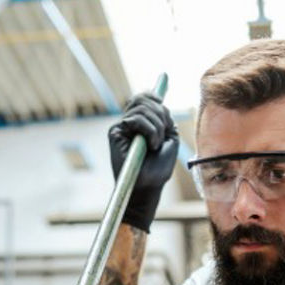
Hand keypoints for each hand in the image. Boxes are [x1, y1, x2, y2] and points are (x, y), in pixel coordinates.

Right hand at [108, 92, 179, 231]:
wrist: (147, 187)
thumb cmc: (158, 168)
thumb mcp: (169, 139)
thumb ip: (165, 119)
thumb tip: (158, 99)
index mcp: (142, 123)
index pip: (145, 98)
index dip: (155, 97)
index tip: (163, 104)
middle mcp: (129, 123)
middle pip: (143, 98)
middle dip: (160, 112)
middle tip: (165, 131)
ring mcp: (122, 127)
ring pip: (141, 107)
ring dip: (156, 125)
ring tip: (156, 144)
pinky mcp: (115, 132)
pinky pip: (135, 119)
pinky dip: (149, 129)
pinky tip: (151, 144)